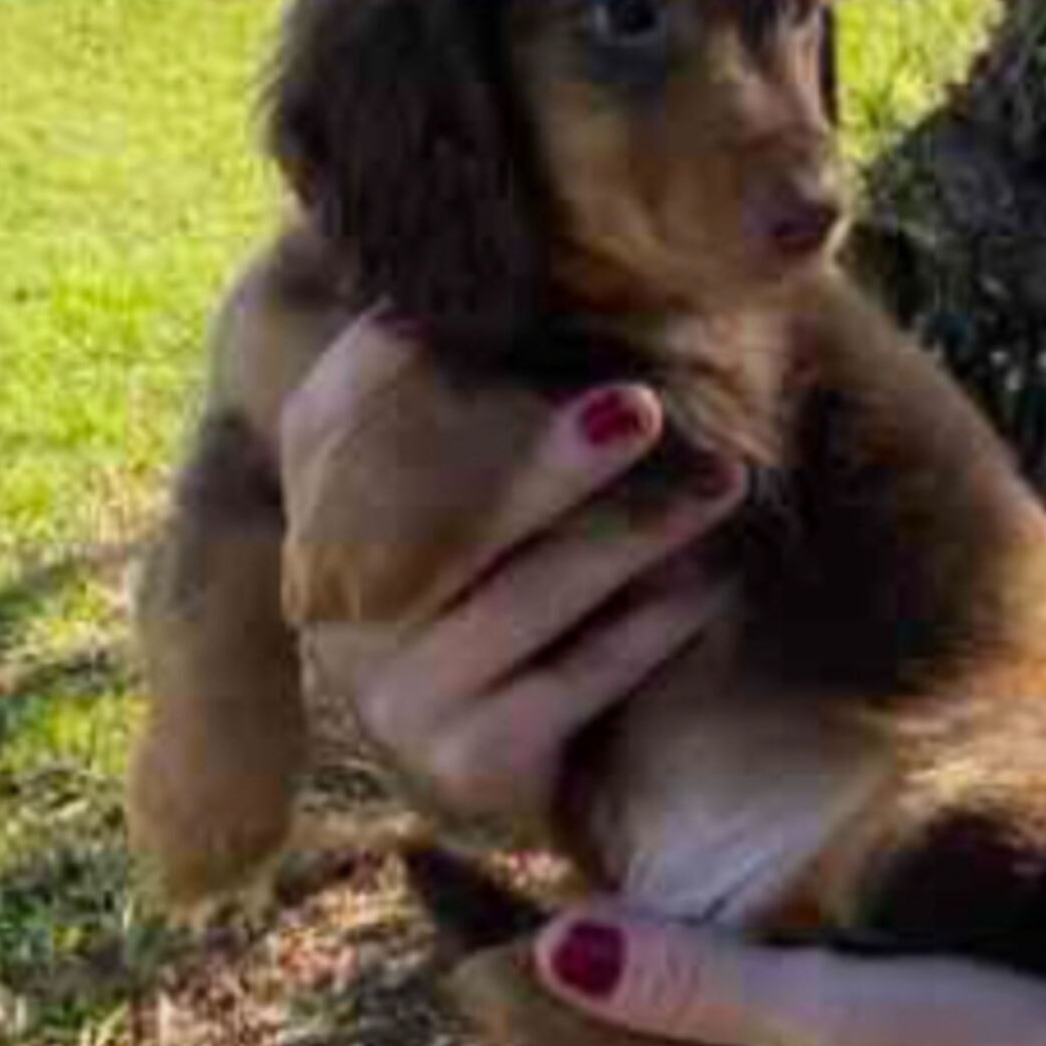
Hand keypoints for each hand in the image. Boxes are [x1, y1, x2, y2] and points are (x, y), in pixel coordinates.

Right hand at [283, 319, 741, 840]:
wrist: (567, 771)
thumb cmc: (527, 593)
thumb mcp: (484, 485)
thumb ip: (453, 386)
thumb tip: (451, 273)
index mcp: (325, 529)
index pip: (329, 426)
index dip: (392, 365)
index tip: (474, 314)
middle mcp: (337, 616)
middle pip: (441, 516)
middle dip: (548, 458)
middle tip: (641, 408)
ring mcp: (396, 699)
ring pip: (521, 598)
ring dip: (633, 535)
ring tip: (720, 485)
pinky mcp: (467, 764)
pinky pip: (571, 681)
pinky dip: (647, 628)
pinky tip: (709, 583)